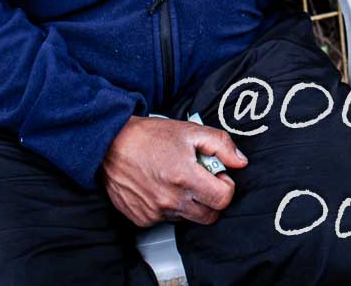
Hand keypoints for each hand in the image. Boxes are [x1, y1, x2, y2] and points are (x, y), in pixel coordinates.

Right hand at [101, 115, 247, 227]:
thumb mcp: (190, 130)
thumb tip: (240, 161)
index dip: (226, 187)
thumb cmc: (149, 136)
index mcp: (184, 176)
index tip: (218, 177)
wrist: (111, 145)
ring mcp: (154, 212)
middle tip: (202, 181)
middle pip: (208, 215)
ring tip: (179, 180)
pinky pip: (166, 220)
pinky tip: (161, 187)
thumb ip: (221, 144)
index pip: (222, 199)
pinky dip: (169, 207)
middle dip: (212, 199)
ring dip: (190, 203)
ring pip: (188, 219)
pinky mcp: (141, 218)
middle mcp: (169, 199)